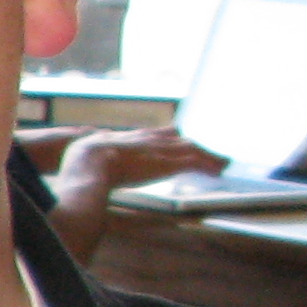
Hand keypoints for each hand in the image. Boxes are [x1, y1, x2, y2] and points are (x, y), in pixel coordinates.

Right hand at [50, 123, 222, 202]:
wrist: (89, 163)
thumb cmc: (82, 162)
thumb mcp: (86, 151)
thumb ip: (91, 151)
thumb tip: (84, 157)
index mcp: (132, 138)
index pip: (159, 135)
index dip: (172, 139)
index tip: (182, 139)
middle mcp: (150, 141)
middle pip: (180, 141)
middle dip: (196, 148)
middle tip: (212, 156)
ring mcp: (160, 150)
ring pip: (192, 150)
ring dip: (209, 157)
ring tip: (224, 164)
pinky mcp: (168, 163)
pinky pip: (194, 162)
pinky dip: (208, 165)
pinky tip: (218, 171)